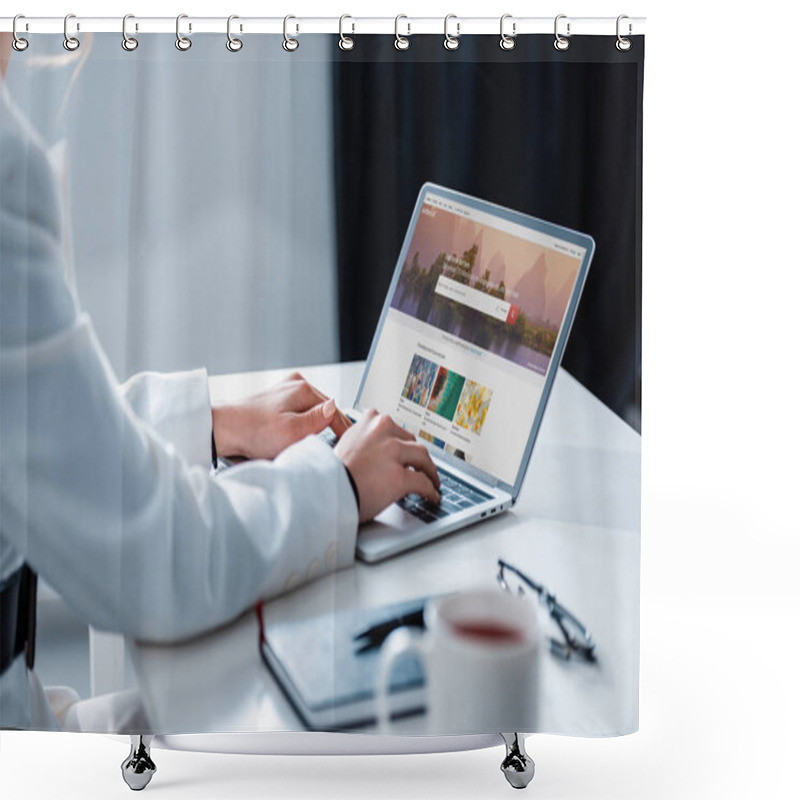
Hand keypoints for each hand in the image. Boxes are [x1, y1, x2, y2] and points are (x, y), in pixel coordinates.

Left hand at [211, 371, 350, 460]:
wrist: (222, 431)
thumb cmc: (252, 432)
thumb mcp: (293, 431)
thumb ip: (318, 420)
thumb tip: (335, 409)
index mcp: (303, 389)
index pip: (334, 411)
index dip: (343, 430)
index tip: (349, 445)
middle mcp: (295, 385)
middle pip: (323, 411)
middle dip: (326, 429)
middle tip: (331, 448)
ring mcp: (284, 392)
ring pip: (309, 412)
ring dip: (311, 428)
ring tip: (309, 444)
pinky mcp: (274, 401)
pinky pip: (296, 414)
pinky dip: (298, 426)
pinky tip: (291, 438)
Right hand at [334, 409, 440, 523]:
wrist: (323, 492)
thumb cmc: (330, 474)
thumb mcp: (345, 444)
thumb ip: (363, 441)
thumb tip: (376, 452)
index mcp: (370, 421)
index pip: (395, 428)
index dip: (402, 442)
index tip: (405, 450)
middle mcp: (383, 430)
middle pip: (412, 441)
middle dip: (417, 456)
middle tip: (421, 468)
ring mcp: (393, 452)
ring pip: (423, 458)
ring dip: (430, 471)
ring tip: (432, 481)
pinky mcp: (400, 476)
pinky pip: (423, 483)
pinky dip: (430, 490)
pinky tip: (432, 496)